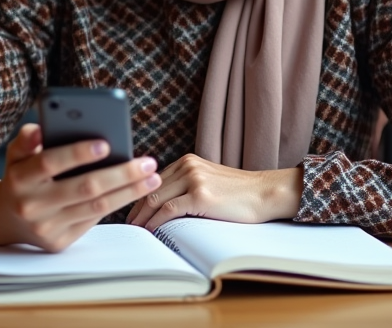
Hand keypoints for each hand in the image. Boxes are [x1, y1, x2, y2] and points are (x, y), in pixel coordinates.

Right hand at [0, 124, 160, 251]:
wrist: (4, 219)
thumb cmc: (20, 176)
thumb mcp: (16, 154)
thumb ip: (27, 138)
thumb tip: (40, 129)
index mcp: (20, 177)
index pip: (50, 162)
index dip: (78, 153)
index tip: (107, 143)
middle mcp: (32, 205)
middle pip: (85, 188)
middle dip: (121, 174)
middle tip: (147, 162)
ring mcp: (46, 227)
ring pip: (96, 207)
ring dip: (129, 191)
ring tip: (151, 177)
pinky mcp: (58, 243)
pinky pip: (93, 219)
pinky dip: (116, 203)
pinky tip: (134, 191)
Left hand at [125, 154, 303, 231]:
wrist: (265, 193)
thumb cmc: (240, 193)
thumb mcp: (209, 180)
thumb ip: (187, 184)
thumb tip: (163, 204)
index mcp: (188, 161)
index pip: (153, 179)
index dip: (138, 195)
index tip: (130, 210)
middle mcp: (187, 166)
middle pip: (149, 188)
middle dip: (134, 207)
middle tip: (126, 224)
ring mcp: (193, 179)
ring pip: (154, 199)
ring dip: (141, 217)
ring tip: (134, 230)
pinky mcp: (200, 196)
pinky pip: (168, 210)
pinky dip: (154, 222)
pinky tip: (150, 231)